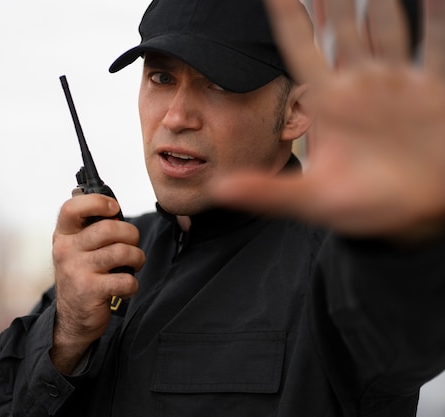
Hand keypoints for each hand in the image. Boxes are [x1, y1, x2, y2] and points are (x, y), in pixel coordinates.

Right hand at [50, 193, 143, 372]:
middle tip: (132, 245)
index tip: (114, 209)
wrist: (72, 319)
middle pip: (108, 228)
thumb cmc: (83, 276)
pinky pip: (125, 279)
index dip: (97, 202)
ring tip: (133, 265)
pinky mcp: (89, 291)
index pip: (72, 207)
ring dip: (137, 258)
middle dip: (131, 235)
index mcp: (64, 235)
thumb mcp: (78, 249)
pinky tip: (125, 287)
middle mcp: (66, 250)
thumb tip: (113, 207)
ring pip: (121, 252)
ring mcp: (76, 270)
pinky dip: (133, 284)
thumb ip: (91, 228)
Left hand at [212, 0, 444, 241]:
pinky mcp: (436, 92)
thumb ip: (267, 192)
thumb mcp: (312, 200)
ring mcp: (399, 84)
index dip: (287, 16)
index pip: (300, 49)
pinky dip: (439, 19)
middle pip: (342, 28)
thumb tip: (219, 190)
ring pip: (387, 26)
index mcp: (329, 104)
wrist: (415, 217)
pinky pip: (440, 46)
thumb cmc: (364, 207)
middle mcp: (361, 86)